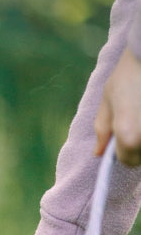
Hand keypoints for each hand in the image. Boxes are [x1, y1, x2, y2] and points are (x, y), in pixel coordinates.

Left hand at [95, 46, 140, 165]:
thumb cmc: (128, 74)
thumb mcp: (108, 101)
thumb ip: (102, 130)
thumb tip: (98, 153)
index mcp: (128, 137)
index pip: (127, 161)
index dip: (122, 151)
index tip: (122, 137)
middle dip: (137, 146)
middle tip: (134, 122)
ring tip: (138, 114)